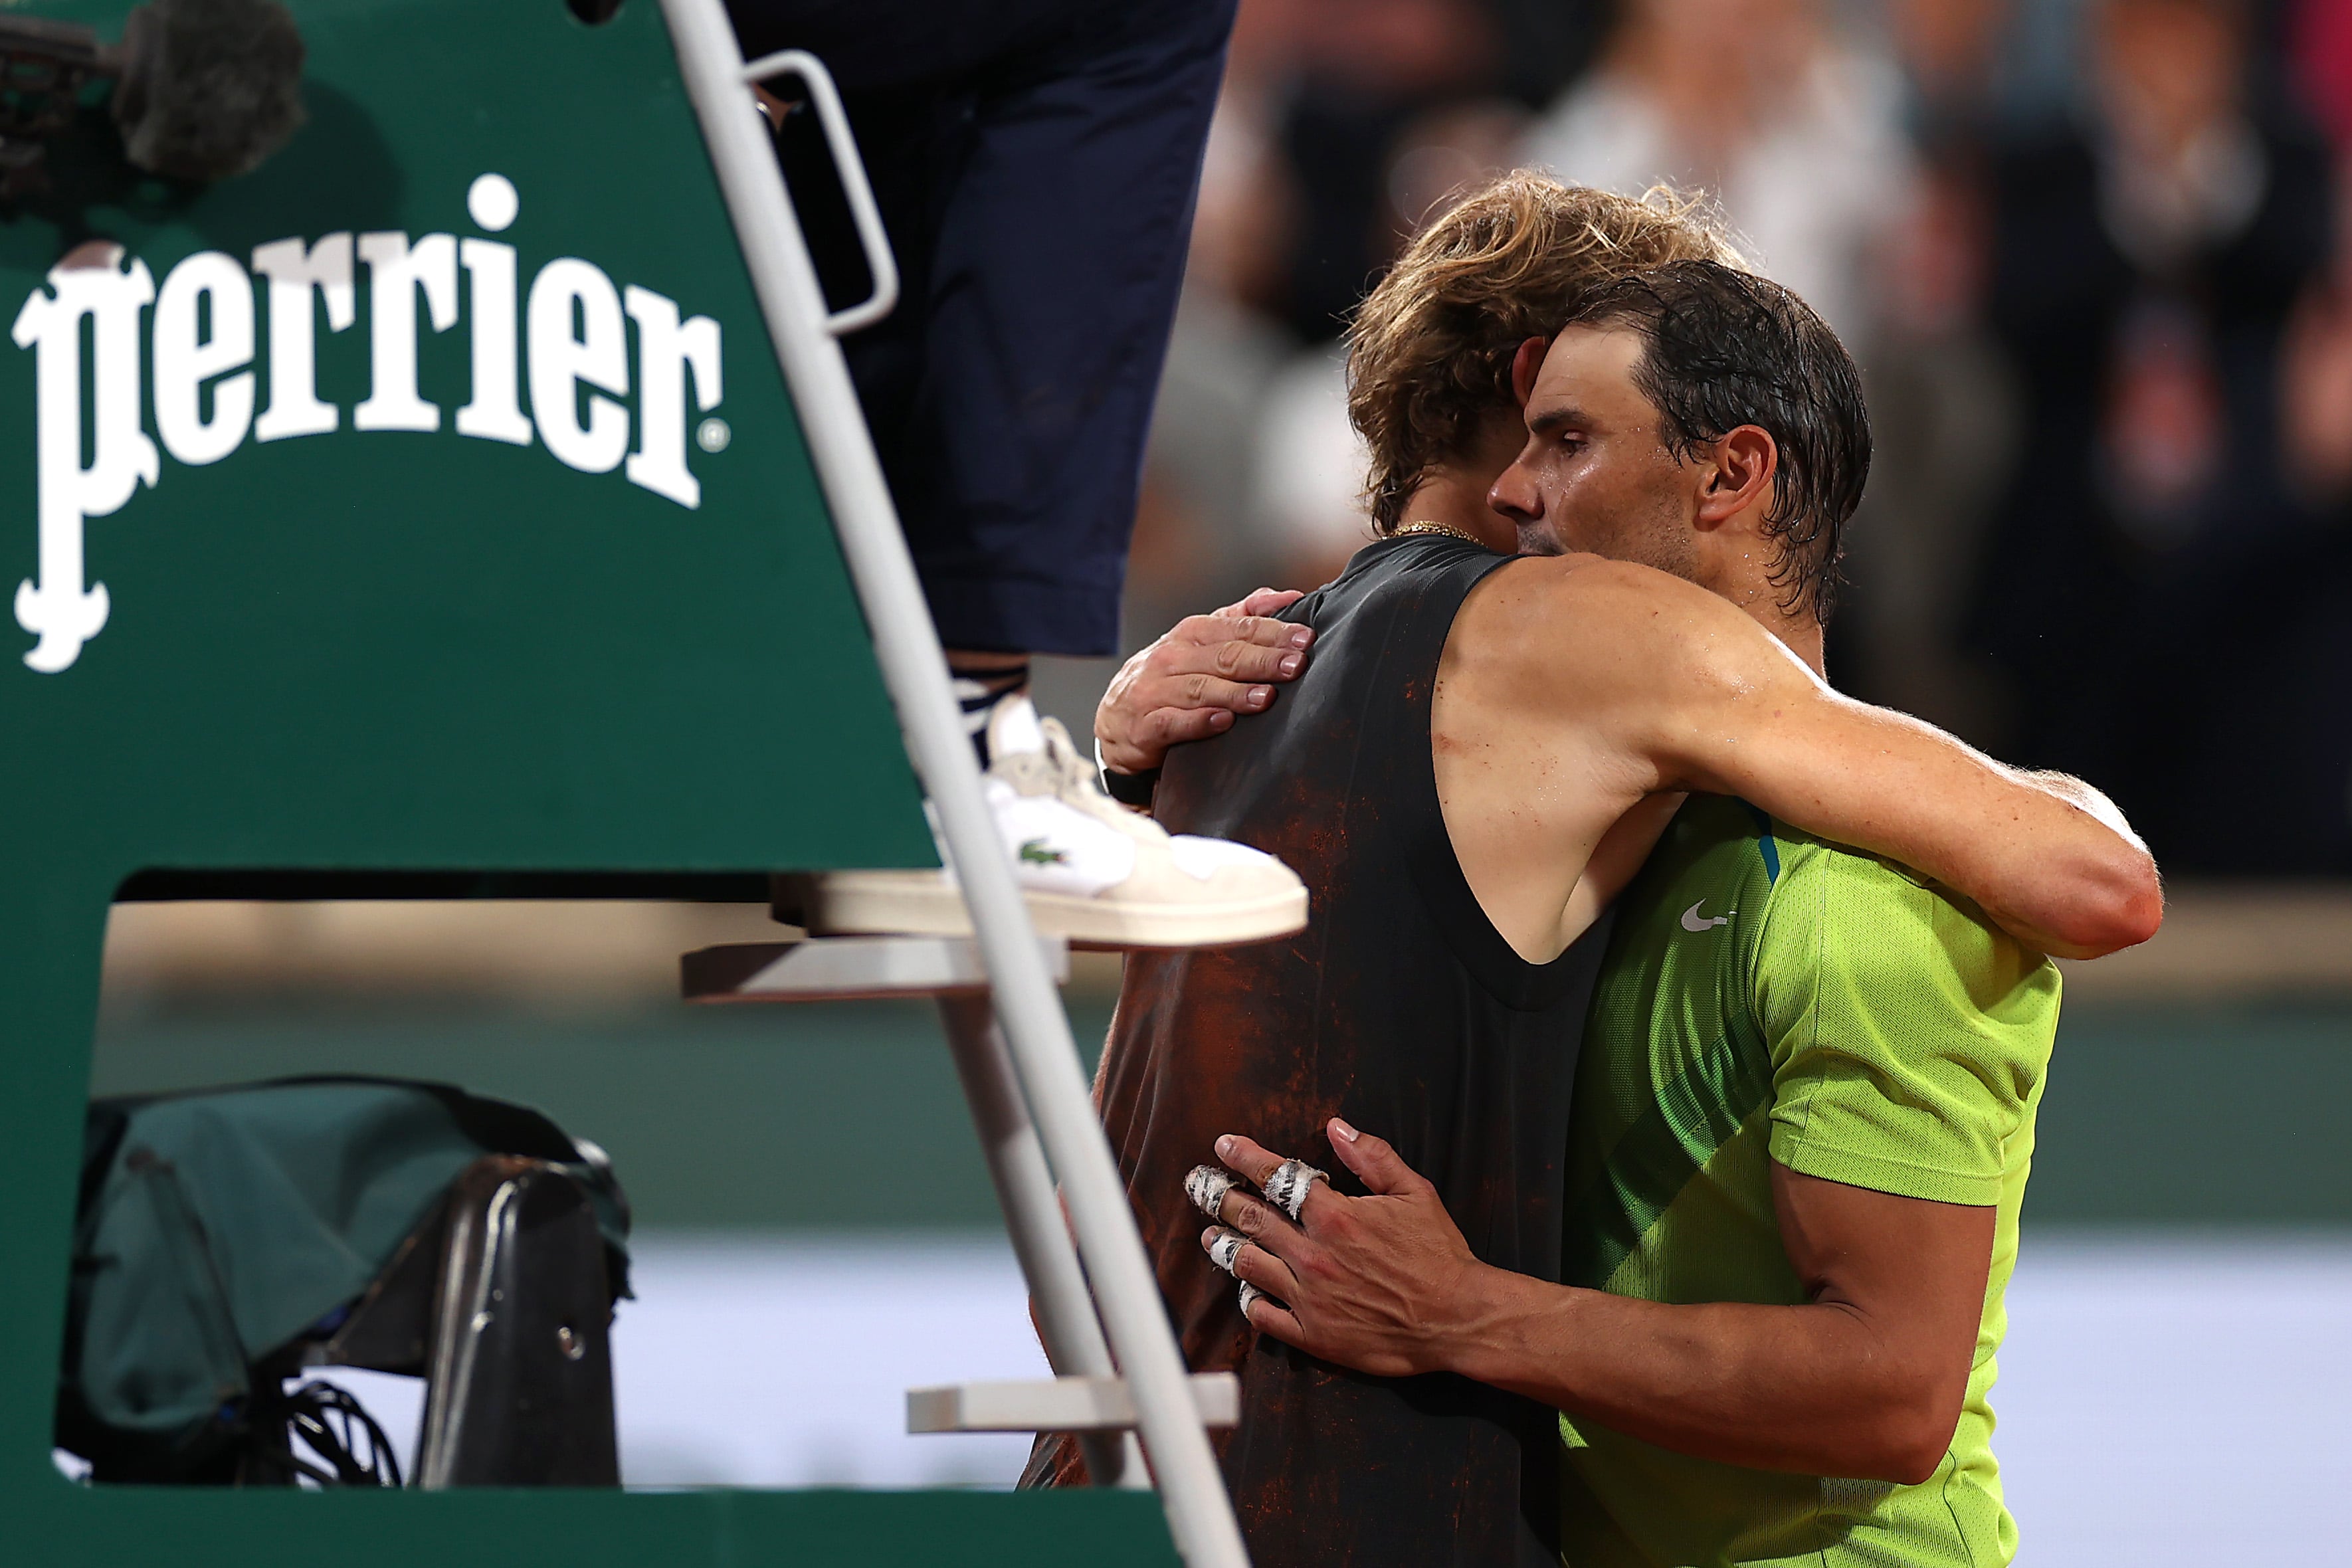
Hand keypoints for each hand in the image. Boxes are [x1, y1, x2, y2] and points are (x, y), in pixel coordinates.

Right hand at [1095, 588, 1311, 776]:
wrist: (1116, 720)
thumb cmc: (1170, 677)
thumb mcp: (1201, 641)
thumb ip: (1242, 617)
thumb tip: (1290, 597)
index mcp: (1191, 633)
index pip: (1237, 628)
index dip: (1273, 632)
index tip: (1305, 638)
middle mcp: (1171, 657)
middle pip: (1223, 656)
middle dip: (1262, 660)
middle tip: (1296, 666)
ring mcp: (1155, 691)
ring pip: (1199, 688)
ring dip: (1234, 693)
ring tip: (1266, 697)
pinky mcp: (1144, 727)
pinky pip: (1171, 723)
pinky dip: (1197, 722)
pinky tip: (1222, 722)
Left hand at [1194, 1119, 1483, 1377]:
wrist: (1456, 1319)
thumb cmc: (1439, 1255)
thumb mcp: (1415, 1193)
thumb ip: (1373, 1157)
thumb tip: (1337, 1127)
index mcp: (1335, 1216)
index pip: (1275, 1177)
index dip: (1244, 1157)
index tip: (1223, 1146)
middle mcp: (1313, 1254)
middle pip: (1250, 1218)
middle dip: (1218, 1197)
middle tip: (1199, 1185)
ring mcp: (1309, 1296)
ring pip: (1247, 1264)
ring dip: (1223, 1245)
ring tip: (1209, 1235)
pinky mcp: (1313, 1334)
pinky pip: (1263, 1315)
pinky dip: (1248, 1298)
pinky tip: (1243, 1288)